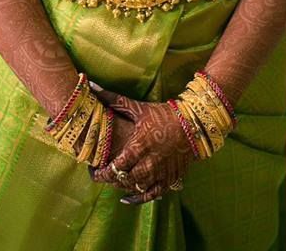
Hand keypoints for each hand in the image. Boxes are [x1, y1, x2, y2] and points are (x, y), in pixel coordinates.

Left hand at [88, 84, 194, 203]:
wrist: (192, 124)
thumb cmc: (162, 115)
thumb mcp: (138, 108)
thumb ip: (114, 100)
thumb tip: (92, 86)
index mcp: (139, 146)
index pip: (115, 167)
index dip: (102, 172)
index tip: (93, 170)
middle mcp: (149, 163)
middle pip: (123, 179)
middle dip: (110, 179)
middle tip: (102, 174)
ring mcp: (160, 173)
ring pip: (135, 188)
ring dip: (122, 186)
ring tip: (114, 180)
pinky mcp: (169, 179)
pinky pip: (151, 195)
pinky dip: (138, 199)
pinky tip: (128, 197)